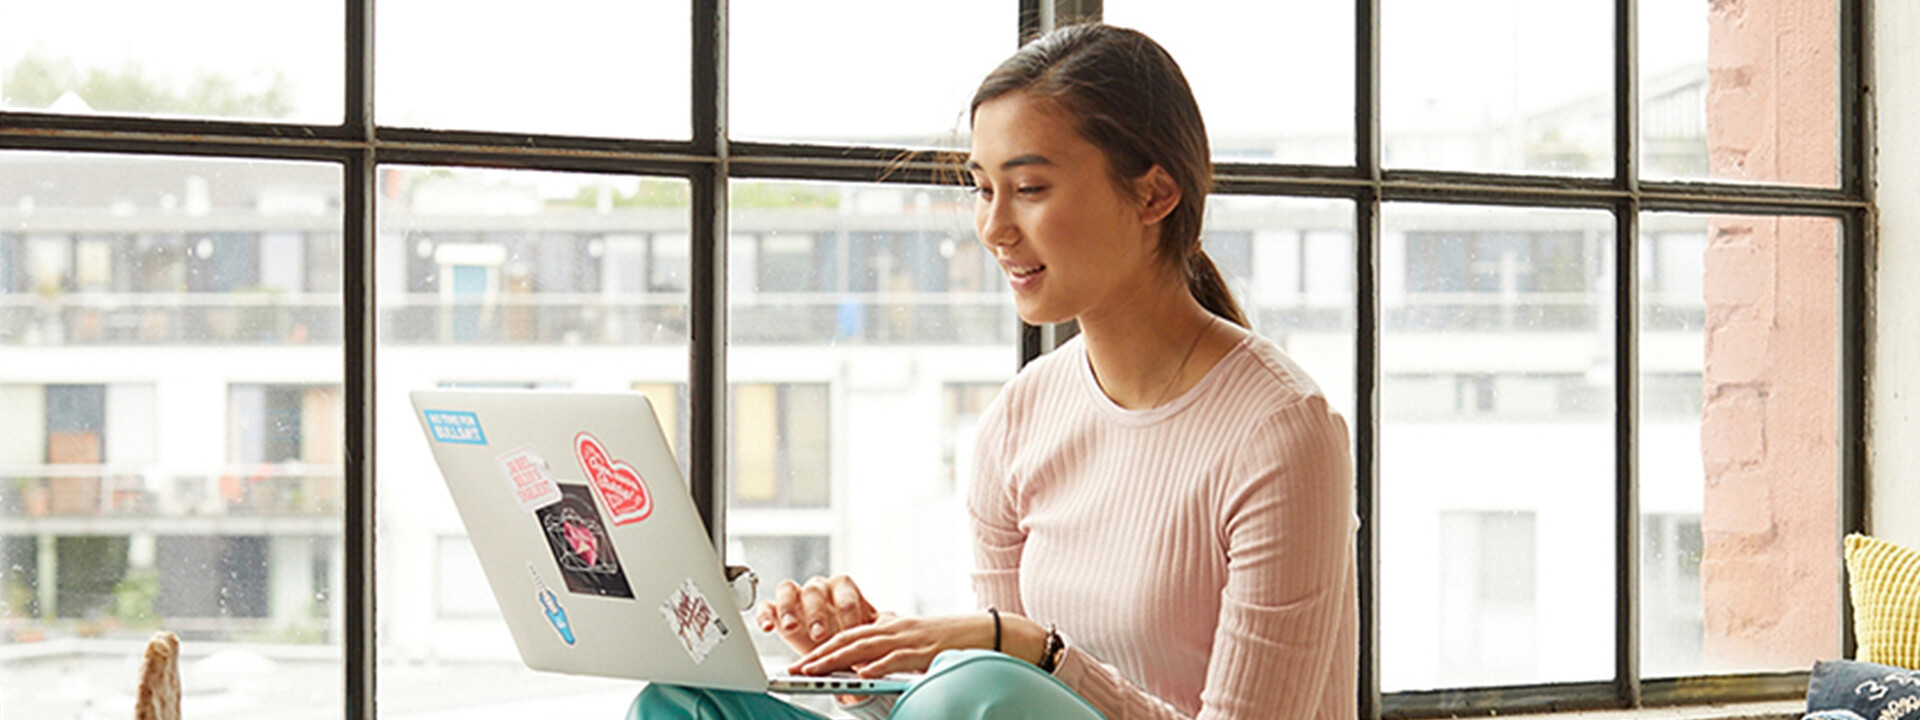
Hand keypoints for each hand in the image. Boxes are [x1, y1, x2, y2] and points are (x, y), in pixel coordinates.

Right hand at [755, 575, 878, 656]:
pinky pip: (766, 606)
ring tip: (791, 627)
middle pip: (815, 589)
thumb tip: (892, 623)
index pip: (844, 588)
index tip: (851, 629)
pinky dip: (765, 614)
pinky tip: (768, 628)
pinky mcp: (776, 611)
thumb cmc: (853, 639)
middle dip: (818, 612)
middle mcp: (818, 589)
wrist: (834, 650)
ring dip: (790, 608)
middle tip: (820, 634)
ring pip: (789, 590)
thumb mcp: (867, 634)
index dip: (848, 608)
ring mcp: (796, 598)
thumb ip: (874, 628)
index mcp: (842, 589)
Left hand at [790, 611, 1039, 678]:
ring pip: (865, 646)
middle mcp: (894, 628)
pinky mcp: (926, 650)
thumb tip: (869, 661)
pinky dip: (877, 666)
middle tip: (796, 668)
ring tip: (815, 671)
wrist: (988, 631)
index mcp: (889, 626)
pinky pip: (897, 659)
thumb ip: (892, 644)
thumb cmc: (952, 638)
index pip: (848, 634)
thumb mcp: (915, 638)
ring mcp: (909, 638)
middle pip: (848, 638)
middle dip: (819, 654)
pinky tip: (861, 674)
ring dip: (837, 659)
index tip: (801, 661)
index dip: (821, 647)